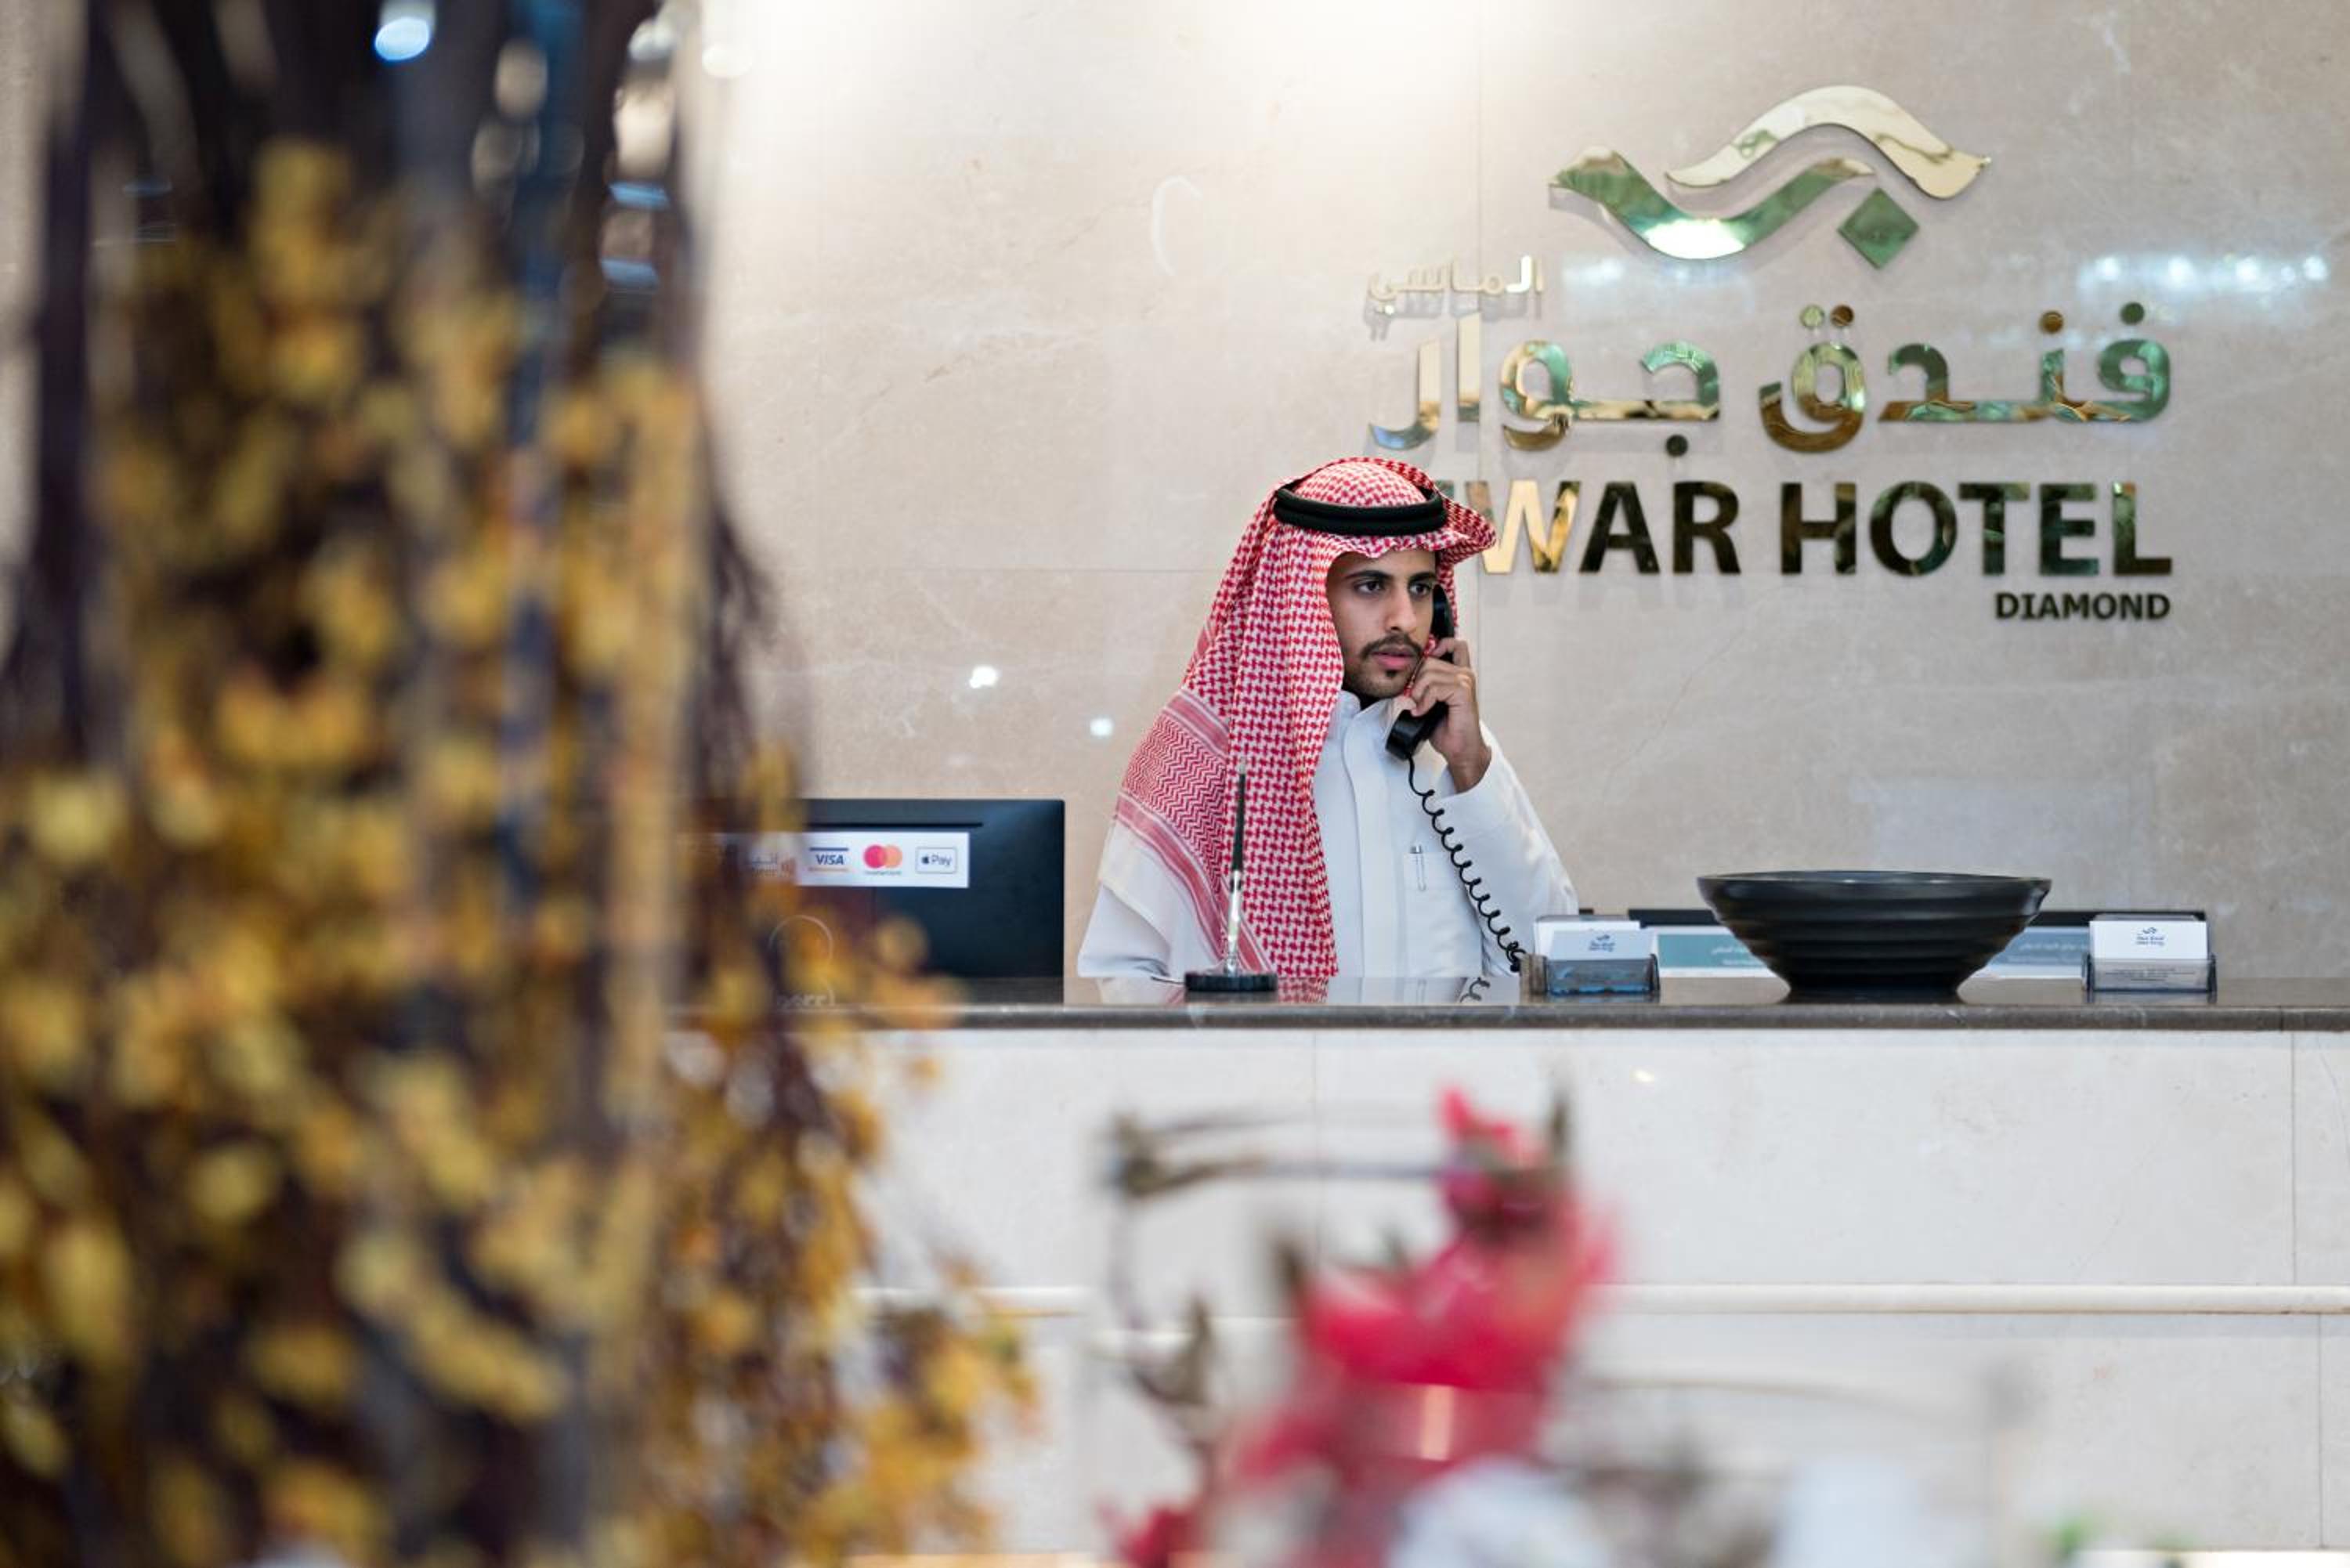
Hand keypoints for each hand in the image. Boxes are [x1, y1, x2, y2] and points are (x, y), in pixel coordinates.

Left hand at [1398, 636, 1490, 790]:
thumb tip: (1407, 674)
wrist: (1461, 748)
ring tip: (1420, 707)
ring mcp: (1465, 681)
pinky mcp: (1463, 691)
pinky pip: (1434, 688)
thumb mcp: (1433, 700)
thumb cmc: (1447, 727)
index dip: (1436, 647)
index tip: (1424, 667)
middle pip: (1429, 660)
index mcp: (1460, 673)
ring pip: (1429, 673)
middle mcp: (1465, 673)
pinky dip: (1424, 702)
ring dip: (1418, 693)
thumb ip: (1426, 683)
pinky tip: (1424, 712)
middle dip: (1416, 680)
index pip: (1453, 643)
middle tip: (1416, 699)